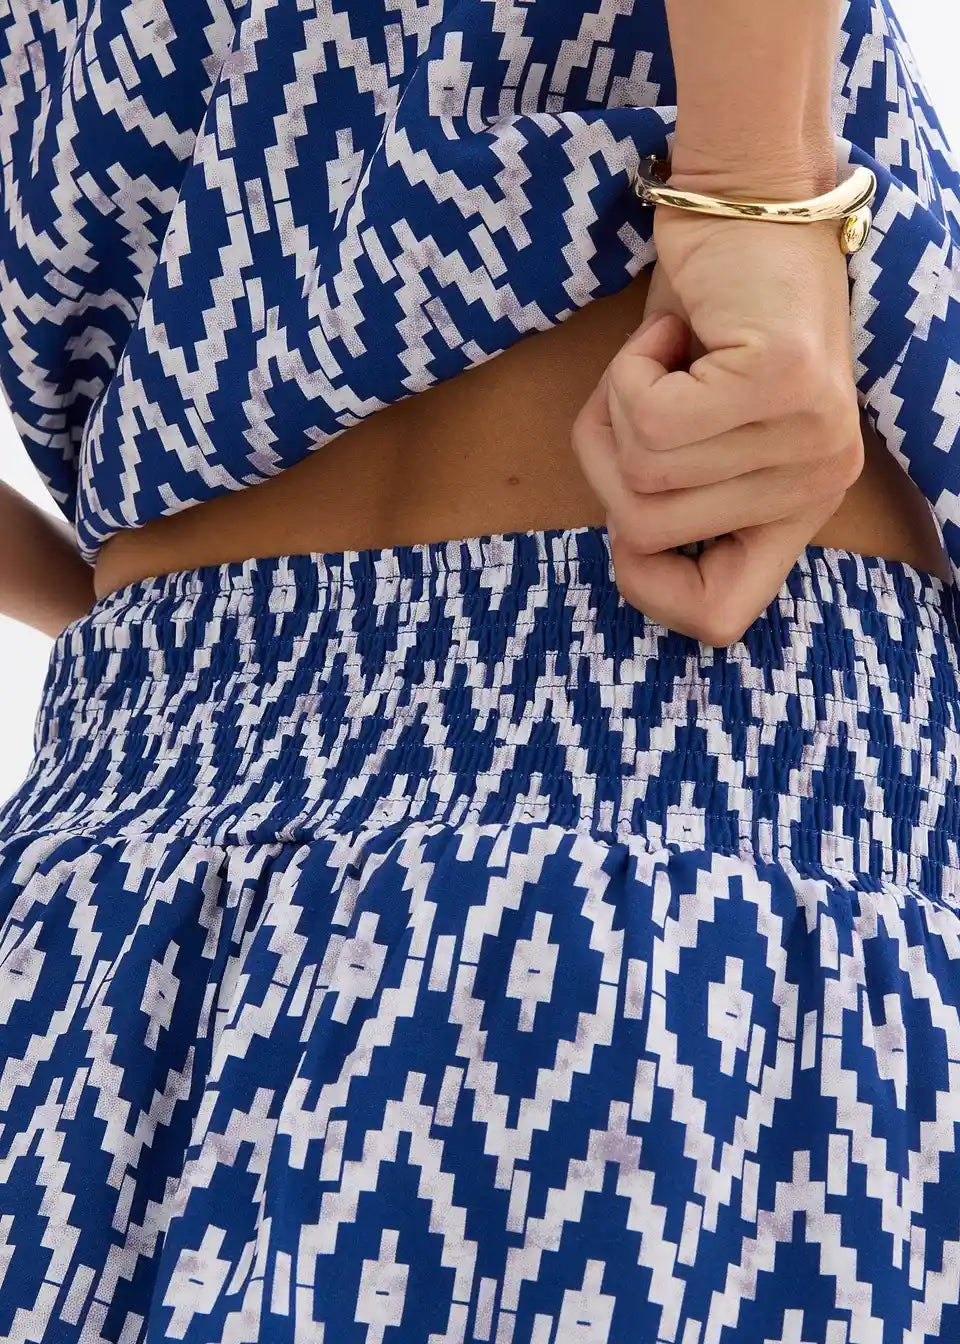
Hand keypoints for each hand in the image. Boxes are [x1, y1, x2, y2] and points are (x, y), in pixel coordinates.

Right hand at [570, 197, 864, 645]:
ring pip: (642, 474)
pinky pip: (647, 419)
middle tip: (645, 391)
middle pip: (646, 533)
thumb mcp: (689, 432)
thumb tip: (629, 547)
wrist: (748, 197)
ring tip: (660, 357)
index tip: (631, 520)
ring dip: (617, 407)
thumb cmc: (705, 316)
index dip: (648, 587)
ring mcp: (809, 435)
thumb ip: (667, 498)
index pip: (721, 618)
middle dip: (611, 460)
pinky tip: (666, 332)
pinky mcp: (780, 381)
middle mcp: (820, 481)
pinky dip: (627, 372)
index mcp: (802, 506)